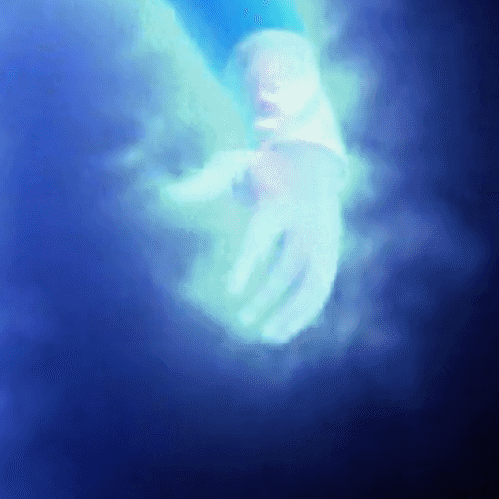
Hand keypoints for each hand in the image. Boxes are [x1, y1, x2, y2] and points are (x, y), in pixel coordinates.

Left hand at [216, 140, 347, 343]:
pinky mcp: (330, 254)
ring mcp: (323, 241)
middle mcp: (305, 224)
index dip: (246, 265)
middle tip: (245, 321)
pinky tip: (282, 328)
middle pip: (296, 267)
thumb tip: (168, 197)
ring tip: (266, 336)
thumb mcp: (234, 167)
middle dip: (273, 297)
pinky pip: (319, 289)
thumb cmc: (265, 168)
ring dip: (292, 313)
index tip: (230, 292)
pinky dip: (303, 310)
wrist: (309, 162)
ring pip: (314, 286)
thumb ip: (204, 184)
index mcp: (279, 203)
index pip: (261, 238)